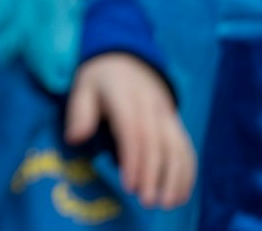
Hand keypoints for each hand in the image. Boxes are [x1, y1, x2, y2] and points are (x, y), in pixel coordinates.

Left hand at [67, 53, 194, 209]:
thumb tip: (74, 138)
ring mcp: (167, 115)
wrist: (127, 57)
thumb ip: (79, 112)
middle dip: (154, 175)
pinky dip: (187, 171)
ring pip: (177, 148)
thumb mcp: (82, 86)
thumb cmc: (100, 78)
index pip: (133, 132)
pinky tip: (182, 193)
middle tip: (148, 202)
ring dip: (175, 177)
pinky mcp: (176, 123)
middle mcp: (151, 107)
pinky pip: (186, 148)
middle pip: (157, 144)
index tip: (130, 186)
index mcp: (126, 98)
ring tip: (168, 203)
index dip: (134, 160)